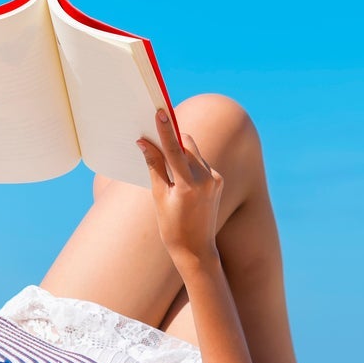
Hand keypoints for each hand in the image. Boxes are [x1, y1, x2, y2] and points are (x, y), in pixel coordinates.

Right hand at [136, 108, 222, 260]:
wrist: (197, 250)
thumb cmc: (172, 227)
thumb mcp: (159, 197)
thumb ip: (154, 167)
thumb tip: (144, 143)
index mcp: (190, 185)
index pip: (175, 150)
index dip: (165, 130)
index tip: (160, 112)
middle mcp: (207, 178)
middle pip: (187, 145)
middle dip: (172, 138)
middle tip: (154, 131)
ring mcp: (216, 179)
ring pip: (194, 153)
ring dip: (179, 151)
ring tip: (163, 159)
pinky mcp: (219, 181)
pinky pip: (200, 164)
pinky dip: (188, 163)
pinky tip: (178, 176)